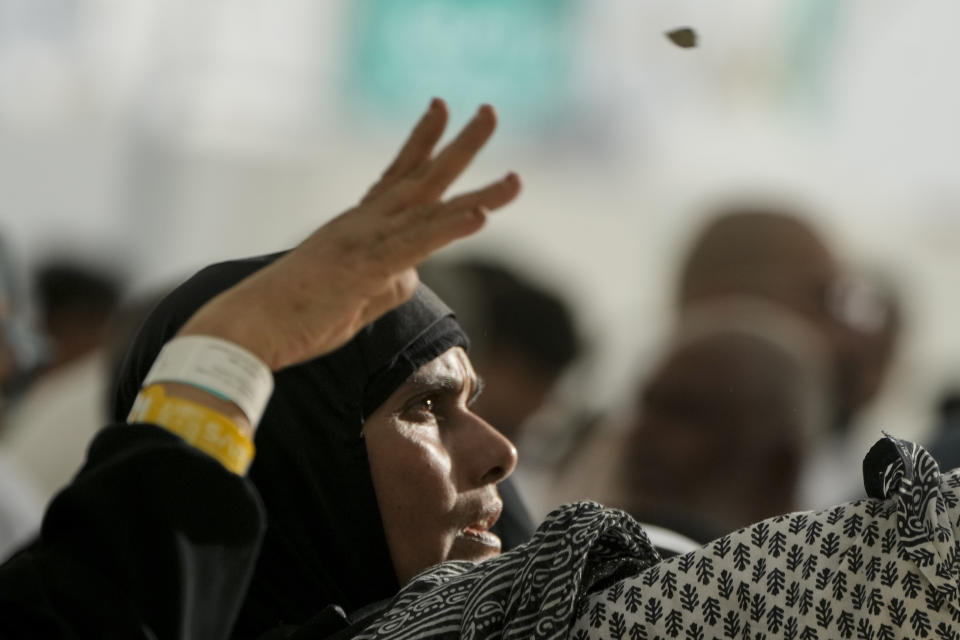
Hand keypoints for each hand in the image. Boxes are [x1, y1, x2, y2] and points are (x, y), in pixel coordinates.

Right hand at [179, 99, 520, 370]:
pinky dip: (448, 229)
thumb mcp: (354, 295)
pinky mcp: (364, 268)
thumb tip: (412, 274)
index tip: (441, 109)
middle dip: (461, 145)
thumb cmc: (296, 313)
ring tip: (518, 178)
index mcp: (358, 225)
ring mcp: (365, 241)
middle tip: (490, 111)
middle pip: (422, 176)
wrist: (251, 326)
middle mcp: (364, 222)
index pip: (397, 175)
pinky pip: (414, 244)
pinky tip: (480, 216)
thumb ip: (388, 281)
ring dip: (479, 193)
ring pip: (430, 209)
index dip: (422, 141)